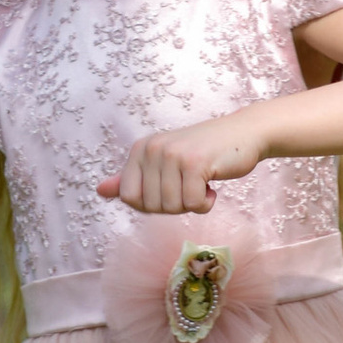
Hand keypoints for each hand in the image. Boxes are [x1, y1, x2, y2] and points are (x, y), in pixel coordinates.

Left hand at [98, 110, 268, 215]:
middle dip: (175, 205)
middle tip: (190, 184)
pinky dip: (206, 203)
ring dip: (192, 203)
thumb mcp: (163, 163)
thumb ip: (131, 178)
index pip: (130, 198)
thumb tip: (99, 190)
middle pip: (152, 206)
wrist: (243, 134)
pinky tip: (212, 184)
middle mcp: (152, 149)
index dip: (152, 204)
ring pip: (172, 207)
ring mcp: (173, 155)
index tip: (170, 188)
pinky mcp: (195, 164)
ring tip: (201, 182)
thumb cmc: (204, 152)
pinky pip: (193, 205)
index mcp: (140, 150)